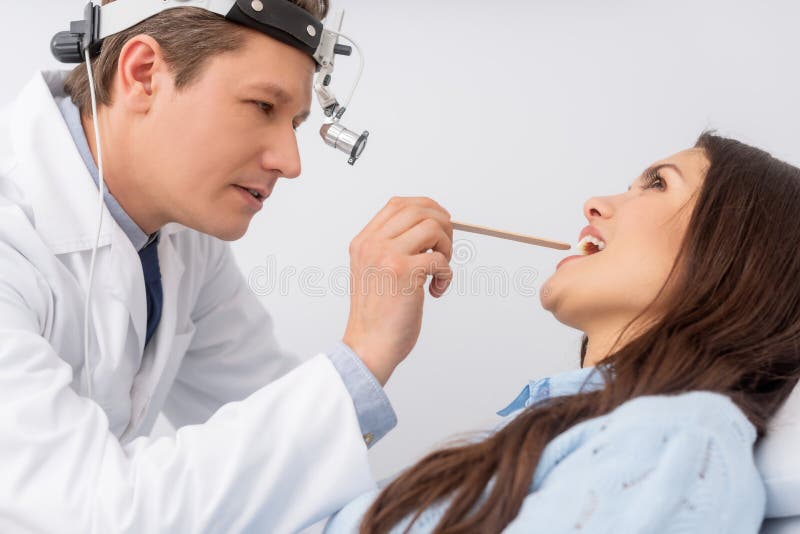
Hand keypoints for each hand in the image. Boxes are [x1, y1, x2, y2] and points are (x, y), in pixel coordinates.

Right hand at [342, 197, 452, 384]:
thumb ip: (391, 249)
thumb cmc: (377, 315)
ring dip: (446, 248)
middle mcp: (372, 244)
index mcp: (363, 242)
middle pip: (419, 210)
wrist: (369, 346)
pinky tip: (436, 290)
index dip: (426, 207)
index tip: (441, 221)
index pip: (397, 204)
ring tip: (439, 270)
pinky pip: (440, 259)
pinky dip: (446, 274)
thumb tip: (430, 229)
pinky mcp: (404, 272)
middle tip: (445, 250)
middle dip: (443, 226)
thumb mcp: (374, 272)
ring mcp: (387, 256)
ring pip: (433, 228)